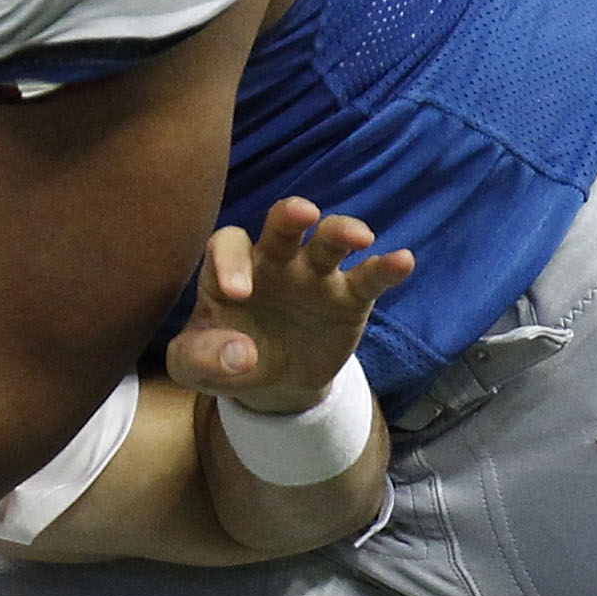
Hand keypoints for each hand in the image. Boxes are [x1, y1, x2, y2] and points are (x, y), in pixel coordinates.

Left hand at [166, 199, 414, 413]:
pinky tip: (402, 261)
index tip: (237, 294)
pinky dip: (386, 268)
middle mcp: (276, 260)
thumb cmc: (223, 358)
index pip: (228, 246)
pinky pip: (369, 279)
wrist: (271, 382)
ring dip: (343, 232)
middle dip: (291, 216)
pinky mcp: (350, 297)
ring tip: (358, 236)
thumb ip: (198, 358)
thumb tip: (239, 355)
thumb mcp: (194, 367)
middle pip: (283, 226)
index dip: (231, 262)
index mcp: (232, 268)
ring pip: (330, 242)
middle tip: (301, 214)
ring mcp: (315, 275)